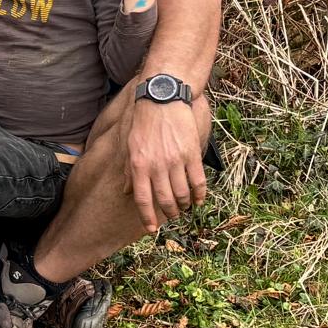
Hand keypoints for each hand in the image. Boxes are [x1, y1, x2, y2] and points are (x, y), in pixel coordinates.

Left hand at [126, 97, 206, 233]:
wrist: (163, 97)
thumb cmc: (143, 121)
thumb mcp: (129, 145)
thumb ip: (129, 170)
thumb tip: (127, 192)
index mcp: (139, 165)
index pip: (142, 199)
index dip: (147, 217)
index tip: (151, 229)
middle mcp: (157, 166)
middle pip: (164, 200)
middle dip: (168, 212)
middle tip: (171, 214)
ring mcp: (176, 160)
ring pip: (182, 194)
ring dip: (183, 205)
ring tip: (183, 207)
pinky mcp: (192, 154)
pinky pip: (198, 181)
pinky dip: (200, 195)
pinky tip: (199, 200)